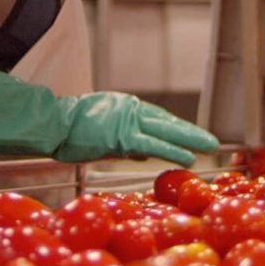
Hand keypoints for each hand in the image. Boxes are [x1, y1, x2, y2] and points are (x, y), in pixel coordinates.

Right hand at [53, 91, 219, 166]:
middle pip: (167, 122)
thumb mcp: (102, 130)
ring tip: (208, 147)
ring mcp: (127, 122)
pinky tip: (188, 158)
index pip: (156, 120)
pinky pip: (153, 145)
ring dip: (189, 140)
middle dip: (190, 133)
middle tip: (210, 141)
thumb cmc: (71, 130)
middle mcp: (130, 110)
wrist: (54, 125)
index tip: (191, 138)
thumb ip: (125, 141)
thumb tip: (144, 153)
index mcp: (125, 108)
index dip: (176, 130)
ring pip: (165, 131)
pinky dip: (172, 151)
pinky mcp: (123, 137)